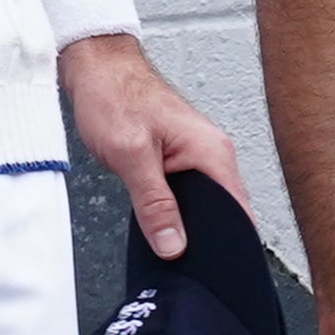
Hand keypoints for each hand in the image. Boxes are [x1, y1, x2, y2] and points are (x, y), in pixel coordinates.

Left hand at [62, 29, 239, 260]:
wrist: (96, 66)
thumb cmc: (113, 95)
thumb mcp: (131, 155)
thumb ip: (154, 204)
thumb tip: (174, 247)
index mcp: (211, 151)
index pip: (238, 212)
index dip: (228, 243)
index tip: (214, 268)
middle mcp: (211, 152)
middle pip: (223, 213)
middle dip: (207, 239)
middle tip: (186, 263)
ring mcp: (195, 154)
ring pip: (203, 205)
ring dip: (189, 224)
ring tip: (173, 245)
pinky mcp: (178, 157)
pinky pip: (187, 194)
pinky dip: (175, 210)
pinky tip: (161, 221)